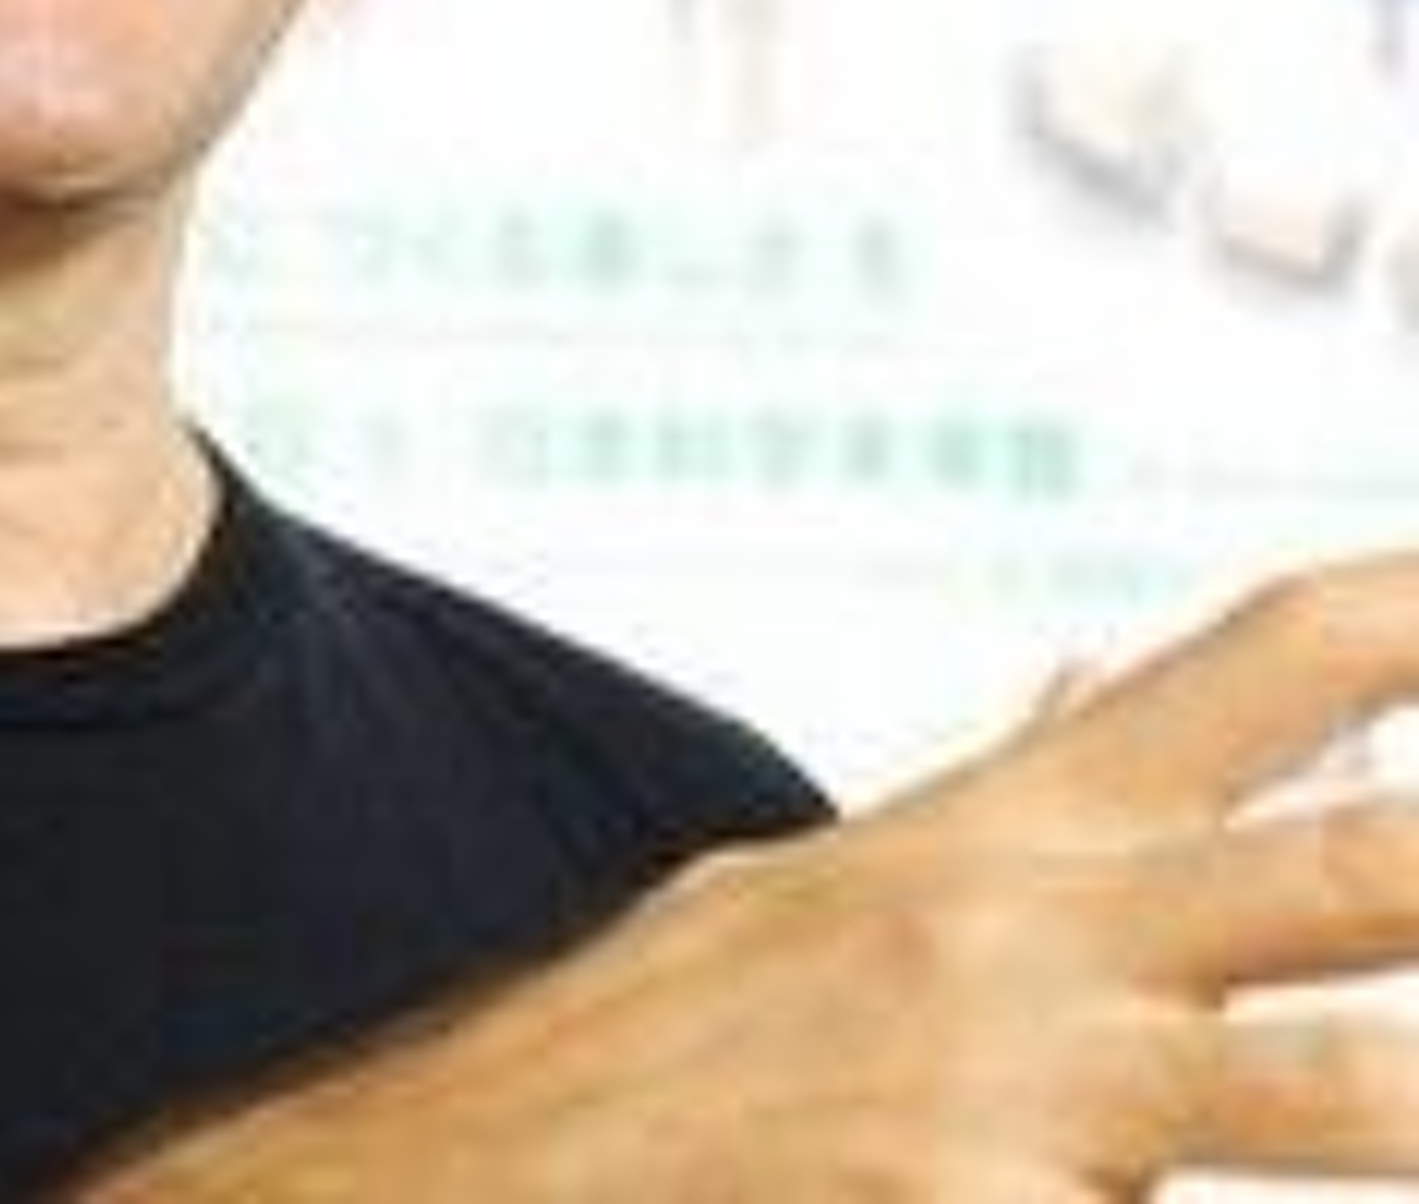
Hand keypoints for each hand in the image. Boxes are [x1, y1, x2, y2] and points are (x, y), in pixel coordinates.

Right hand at [75, 554, 1418, 1197]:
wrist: (486, 1172)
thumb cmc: (687, 1041)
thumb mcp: (832, 884)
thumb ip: (1003, 790)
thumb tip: (1088, 670)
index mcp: (1009, 830)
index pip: (1258, 665)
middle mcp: (1033, 935)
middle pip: (1362, 866)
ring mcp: (1019, 1099)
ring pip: (1347, 1096)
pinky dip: (1292, 1191)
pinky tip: (1351, 1157)